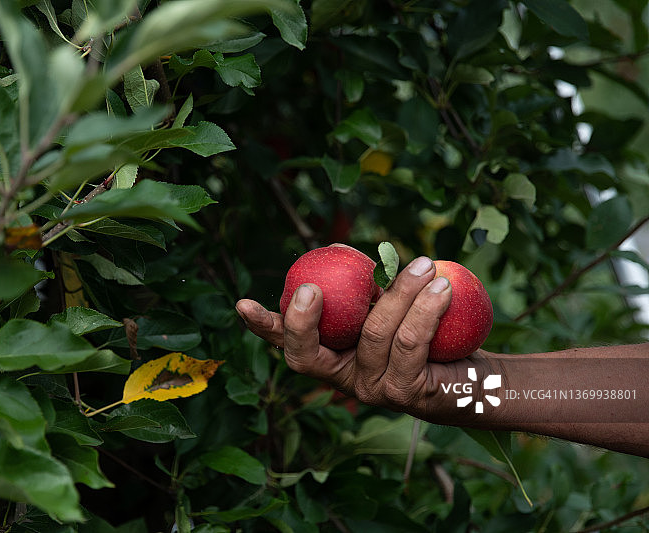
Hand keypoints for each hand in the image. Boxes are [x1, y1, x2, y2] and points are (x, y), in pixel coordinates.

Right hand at [236, 256, 490, 420]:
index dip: (263, 326)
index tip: (242, 303)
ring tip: (422, 264)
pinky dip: (426, 308)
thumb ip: (367, 287)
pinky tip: (442, 285)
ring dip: (399, 292)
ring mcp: (372, 390)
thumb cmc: (428, 332)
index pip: (289, 344)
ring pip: (373, 336)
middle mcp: (343, 379)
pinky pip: (410, 343)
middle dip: (302, 322)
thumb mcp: (391, 304)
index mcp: (331, 356)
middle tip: (311, 288)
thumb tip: (343, 253)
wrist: (476, 374)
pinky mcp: (407, 394)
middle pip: (306, 356)